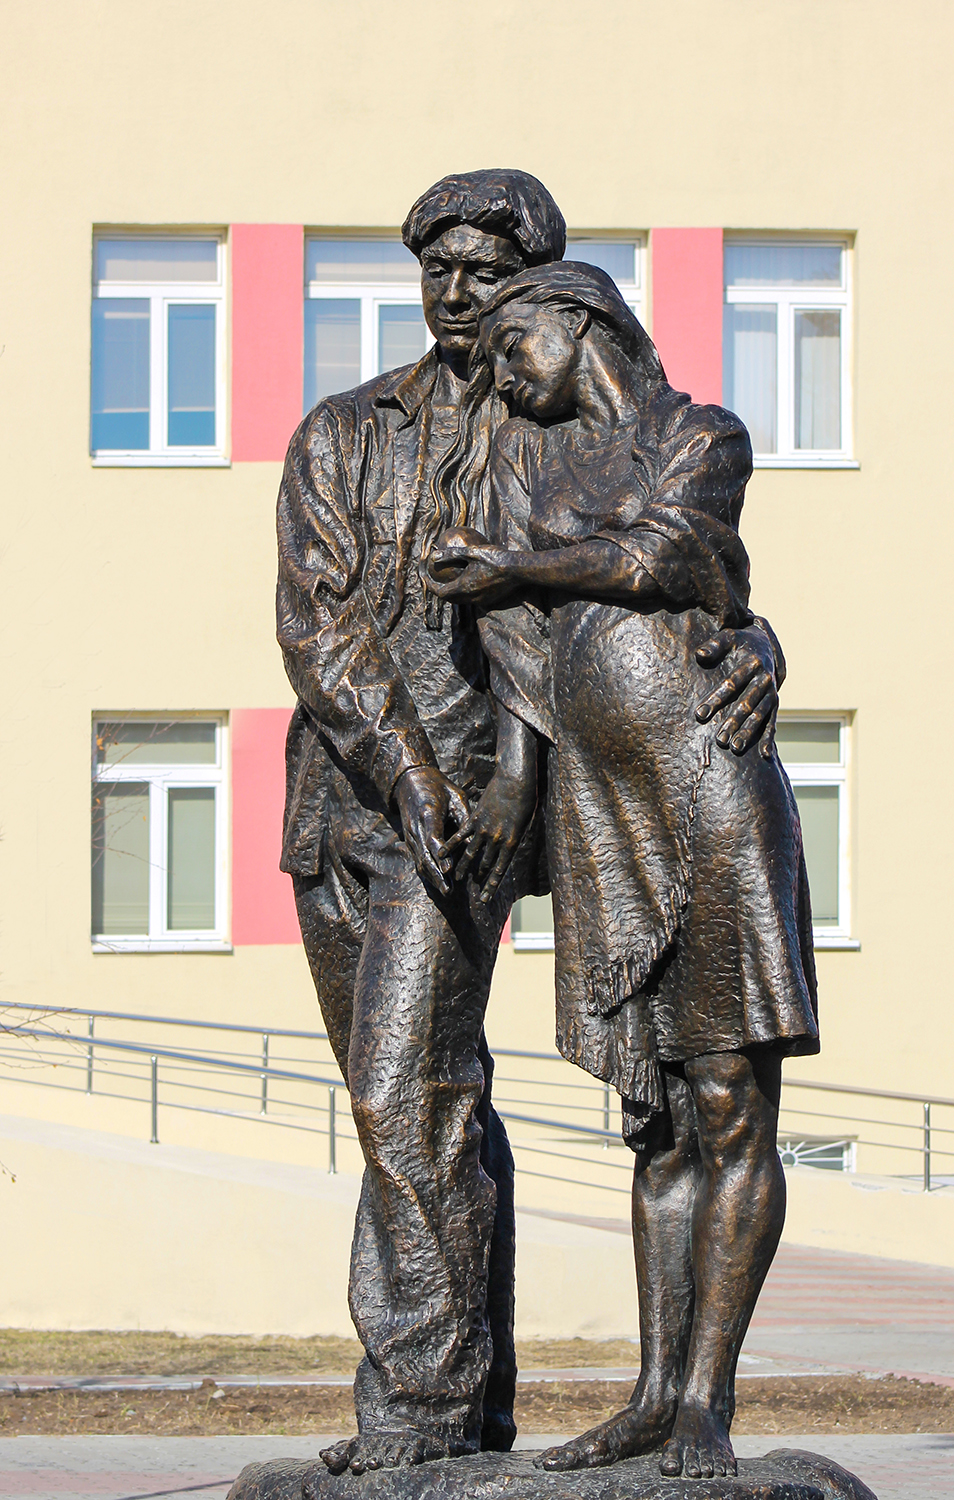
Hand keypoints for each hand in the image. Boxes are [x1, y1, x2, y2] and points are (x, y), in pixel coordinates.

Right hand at [393, 766, 469, 894]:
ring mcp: (410, 834)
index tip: (450, 869)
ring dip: (432, 877)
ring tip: (445, 891)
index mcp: (428, 813)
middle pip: (425, 855)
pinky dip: (426, 872)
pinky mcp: (409, 839)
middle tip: (449, 890)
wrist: (410, 781)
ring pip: (419, 860)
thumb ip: (464, 818)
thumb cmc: (438, 787)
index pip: (434, 839)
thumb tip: (474, 842)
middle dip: (437, 875)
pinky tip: (436, 883)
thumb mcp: (455, 796)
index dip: (441, 856)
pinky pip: (417, 858)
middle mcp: (416, 827)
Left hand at [425, 527, 516, 604]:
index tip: (426, 578)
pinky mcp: (489, 601)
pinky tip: (467, 583)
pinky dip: (464, 593)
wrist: (517, 570)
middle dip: (440, 590)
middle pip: (449, 599)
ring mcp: (480, 601)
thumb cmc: (494, 558)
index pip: (440, 592)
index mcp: (463, 587)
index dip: (430, 585)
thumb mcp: (471, 553)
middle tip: (436, 580)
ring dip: (452, 593)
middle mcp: (470, 598)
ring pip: (460, 601)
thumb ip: (451, 555)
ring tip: (450, 581)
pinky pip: (471, 600)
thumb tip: (434, 557)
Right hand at [442, 766, 536, 902]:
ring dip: (463, 867)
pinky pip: (460, 835)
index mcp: (512, 843)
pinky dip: (451, 845)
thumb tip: (507, 852)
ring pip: (470, 853)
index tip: (484, 900)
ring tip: (456, 878)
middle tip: (471, 890)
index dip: (491, 886)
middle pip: (485, 864)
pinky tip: (442, 854)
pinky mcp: (475, 818)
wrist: (517, 779)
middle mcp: (497, 840)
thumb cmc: (525, 800)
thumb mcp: (523, 823)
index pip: (500, 871)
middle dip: (478, 878)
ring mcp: (485, 829)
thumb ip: (513, 839)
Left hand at [695, 624, 778, 758]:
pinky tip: (764, 755)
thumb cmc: (741, 642)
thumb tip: (699, 654)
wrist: (766, 644)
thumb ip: (714, 645)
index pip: (732, 683)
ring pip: (759, 716)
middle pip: (747, 703)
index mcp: (752, 663)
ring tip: (735, 748)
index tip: (700, 714)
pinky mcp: (774, 703)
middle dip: (733, 722)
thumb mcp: (729, 636)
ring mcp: (771, 693)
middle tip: (720, 739)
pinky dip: (769, 738)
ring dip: (748, 732)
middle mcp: (764, 680)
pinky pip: (772, 722)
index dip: (716, 698)